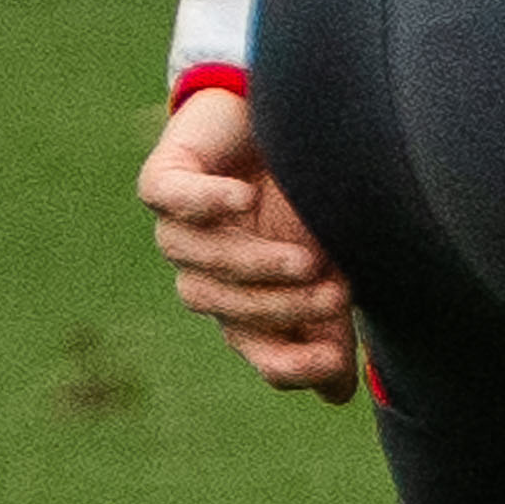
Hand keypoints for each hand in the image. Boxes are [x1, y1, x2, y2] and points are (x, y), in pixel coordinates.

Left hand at [137, 84, 358, 399]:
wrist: (274, 108)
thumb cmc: (305, 189)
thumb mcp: (331, 257)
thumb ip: (331, 317)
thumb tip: (338, 395)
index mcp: (240, 295)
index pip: (253, 347)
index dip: (288, 361)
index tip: (334, 362)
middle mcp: (201, 267)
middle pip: (224, 306)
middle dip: (283, 307)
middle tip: (339, 294)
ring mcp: (178, 224)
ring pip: (198, 260)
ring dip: (255, 265)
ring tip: (310, 259)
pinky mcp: (165, 176)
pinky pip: (171, 198)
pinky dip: (203, 203)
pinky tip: (242, 200)